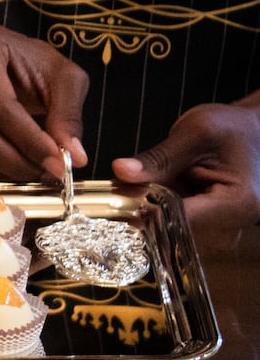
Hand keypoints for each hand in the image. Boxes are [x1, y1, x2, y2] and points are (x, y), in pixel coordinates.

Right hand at [0, 21, 89, 182]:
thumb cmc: (26, 61)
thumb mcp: (60, 74)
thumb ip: (68, 113)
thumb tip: (75, 157)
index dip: (29, 140)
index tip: (58, 163)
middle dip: (14, 161)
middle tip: (45, 173)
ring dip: (0, 171)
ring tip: (33, 172)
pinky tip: (12, 168)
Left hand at [112, 102, 259, 246]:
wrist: (253, 132)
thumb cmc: (233, 128)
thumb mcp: (197, 132)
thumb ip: (159, 157)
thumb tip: (121, 171)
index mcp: (236, 203)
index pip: (178, 221)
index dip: (142, 212)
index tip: (113, 201)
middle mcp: (230, 226)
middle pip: (170, 231)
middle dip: (137, 212)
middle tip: (112, 191)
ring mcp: (218, 230)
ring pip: (165, 231)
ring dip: (141, 212)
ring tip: (123, 189)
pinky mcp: (206, 228)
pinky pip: (170, 225)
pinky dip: (151, 210)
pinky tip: (137, 193)